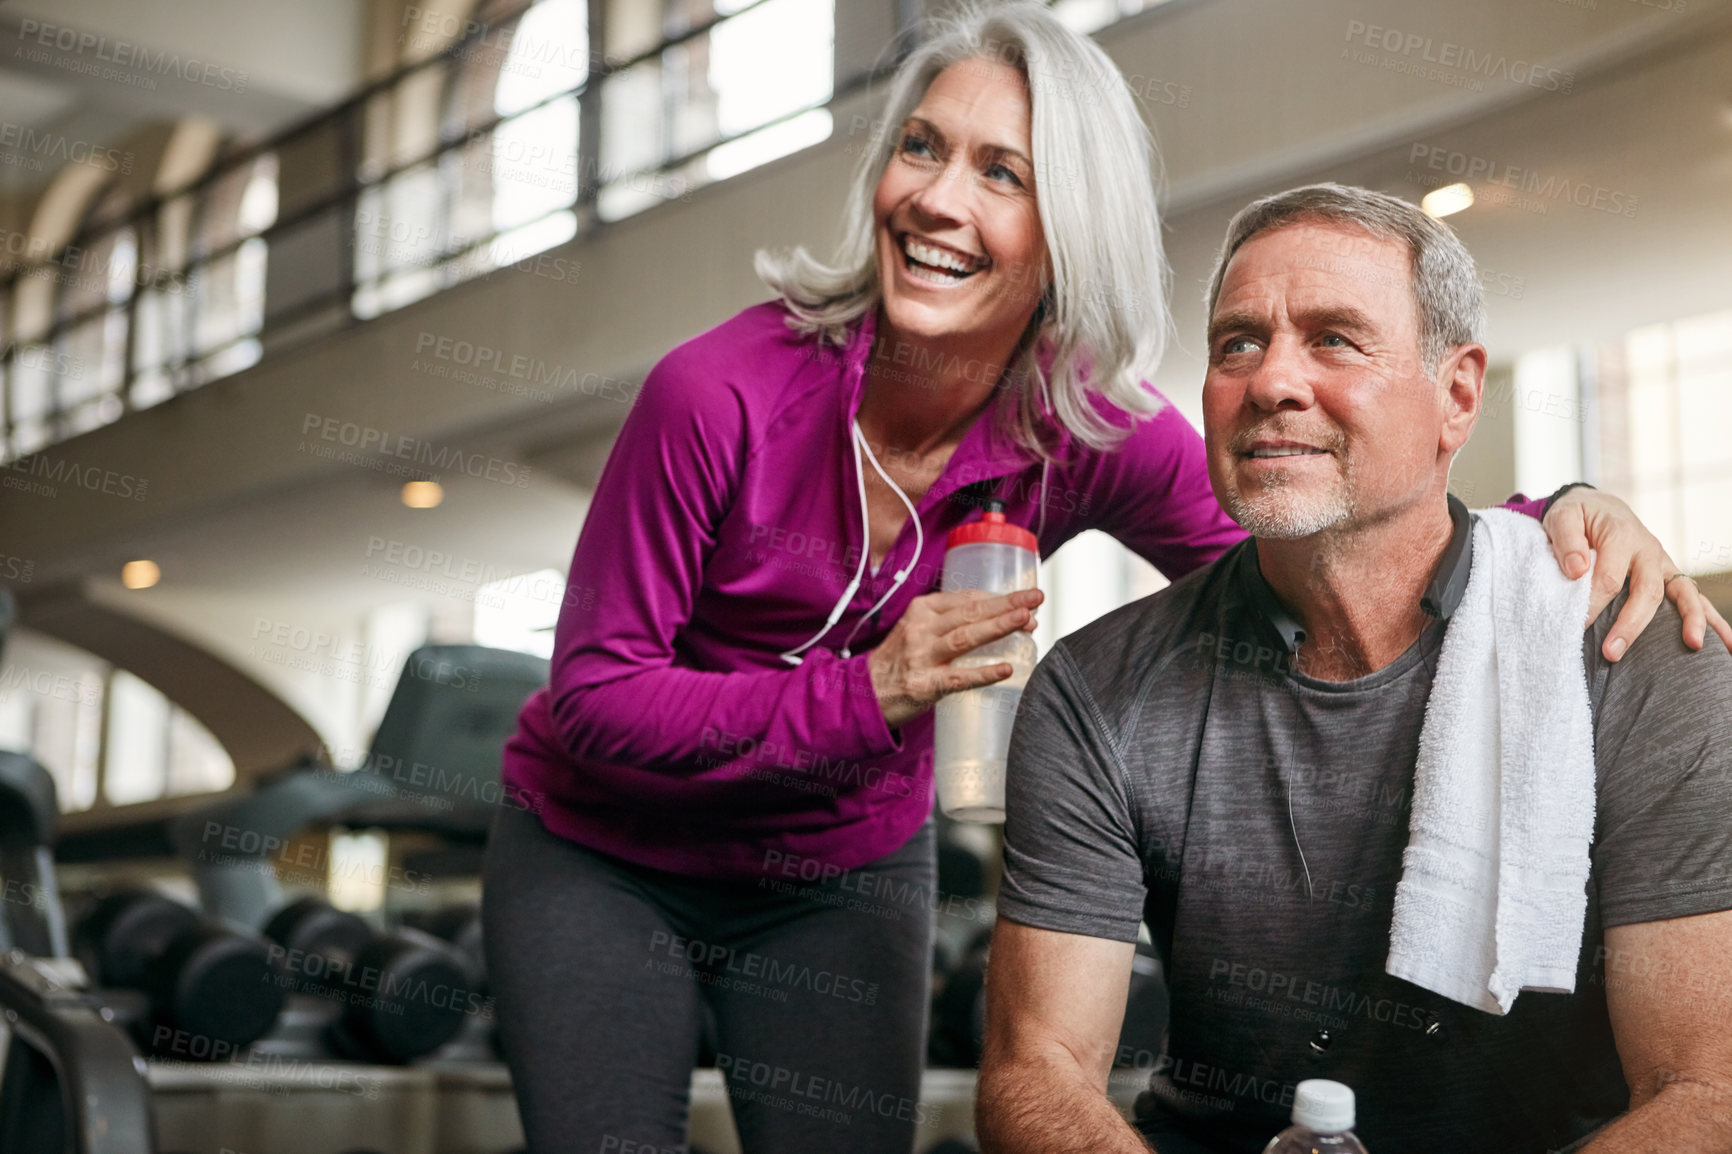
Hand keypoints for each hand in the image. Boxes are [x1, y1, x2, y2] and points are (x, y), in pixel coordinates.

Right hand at [868, 588, 1042, 728]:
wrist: (865, 692)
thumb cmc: (901, 659)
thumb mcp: (919, 629)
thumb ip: (953, 621)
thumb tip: (1002, 620)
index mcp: (922, 609)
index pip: (967, 598)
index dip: (999, 599)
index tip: (1027, 602)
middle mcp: (921, 628)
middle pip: (970, 612)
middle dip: (1007, 604)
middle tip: (1036, 598)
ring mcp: (922, 657)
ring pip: (965, 637)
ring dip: (998, 627)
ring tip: (1026, 622)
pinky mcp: (923, 685)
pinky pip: (958, 678)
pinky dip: (983, 673)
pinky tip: (1005, 669)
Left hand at [1542, 488, 1731, 661]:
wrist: (1598, 507)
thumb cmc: (1577, 516)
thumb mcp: (1561, 517)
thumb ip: (1566, 540)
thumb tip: (1578, 569)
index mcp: (1622, 536)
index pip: (1609, 579)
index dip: (1592, 605)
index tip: (1576, 626)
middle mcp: (1649, 551)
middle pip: (1648, 591)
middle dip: (1631, 625)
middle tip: (1612, 653)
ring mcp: (1664, 564)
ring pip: (1684, 593)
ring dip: (1692, 620)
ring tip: (1695, 646)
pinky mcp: (1669, 576)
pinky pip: (1694, 598)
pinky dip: (1710, 620)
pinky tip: (1725, 644)